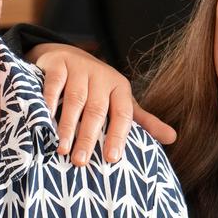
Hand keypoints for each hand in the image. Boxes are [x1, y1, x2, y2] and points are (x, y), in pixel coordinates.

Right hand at [32, 44, 176, 165]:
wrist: (69, 56)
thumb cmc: (98, 89)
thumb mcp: (121, 103)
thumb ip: (143, 122)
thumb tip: (173, 138)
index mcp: (121, 88)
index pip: (123, 115)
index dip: (118, 137)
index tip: (111, 159)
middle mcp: (102, 76)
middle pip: (97, 110)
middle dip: (89, 137)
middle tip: (81, 161)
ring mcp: (80, 68)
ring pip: (75, 100)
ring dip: (67, 126)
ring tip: (61, 149)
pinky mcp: (58, 63)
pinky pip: (53, 85)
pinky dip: (48, 102)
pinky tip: (44, 121)